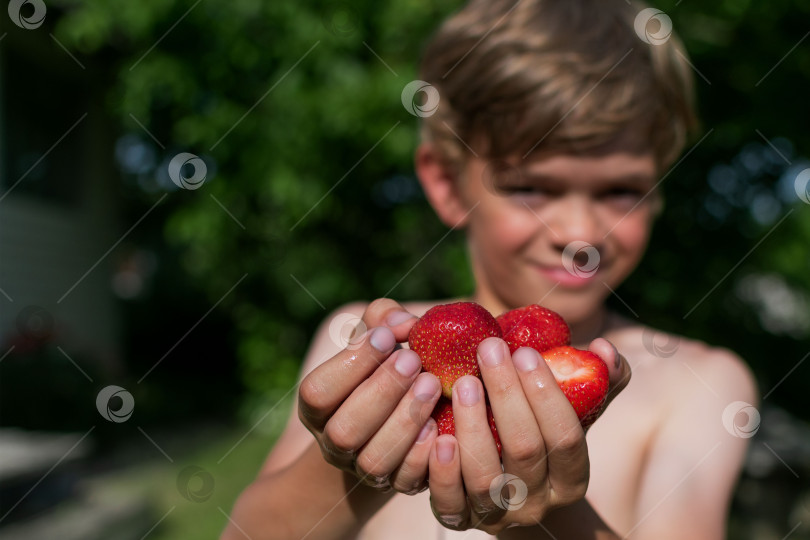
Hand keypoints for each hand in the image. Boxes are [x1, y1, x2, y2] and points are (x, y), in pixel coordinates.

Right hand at [298, 298, 441, 493]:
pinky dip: (423, 454)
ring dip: (404, 421)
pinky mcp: (398, 485)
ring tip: (432, 385)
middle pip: (344, 431)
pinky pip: (406, 481)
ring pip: (373, 460)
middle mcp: (334, 442)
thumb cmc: (382, 367)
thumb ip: (383, 319)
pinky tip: (440, 424)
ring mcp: (364, 470)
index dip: (350, 365)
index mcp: (318, 406)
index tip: (387, 337)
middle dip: (381, 392)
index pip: (317, 392)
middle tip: (413, 360)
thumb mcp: (375, 339)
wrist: (392, 422)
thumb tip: (402, 322)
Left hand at [427, 337, 630, 533]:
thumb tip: (602, 347)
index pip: (565, 438)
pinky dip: (442, 469)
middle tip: (490, 349)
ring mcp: (496, 516)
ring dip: (473, 425)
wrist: (513, 496)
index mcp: (570, 480)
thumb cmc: (544, 438)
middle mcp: (536, 504)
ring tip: (464, 382)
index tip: (525, 351)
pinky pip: (448, 502)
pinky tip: (436, 431)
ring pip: (484, 477)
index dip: (547, 394)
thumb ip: (597, 381)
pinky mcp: (459, 519)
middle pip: (524, 450)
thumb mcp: (576, 416)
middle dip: (507, 394)